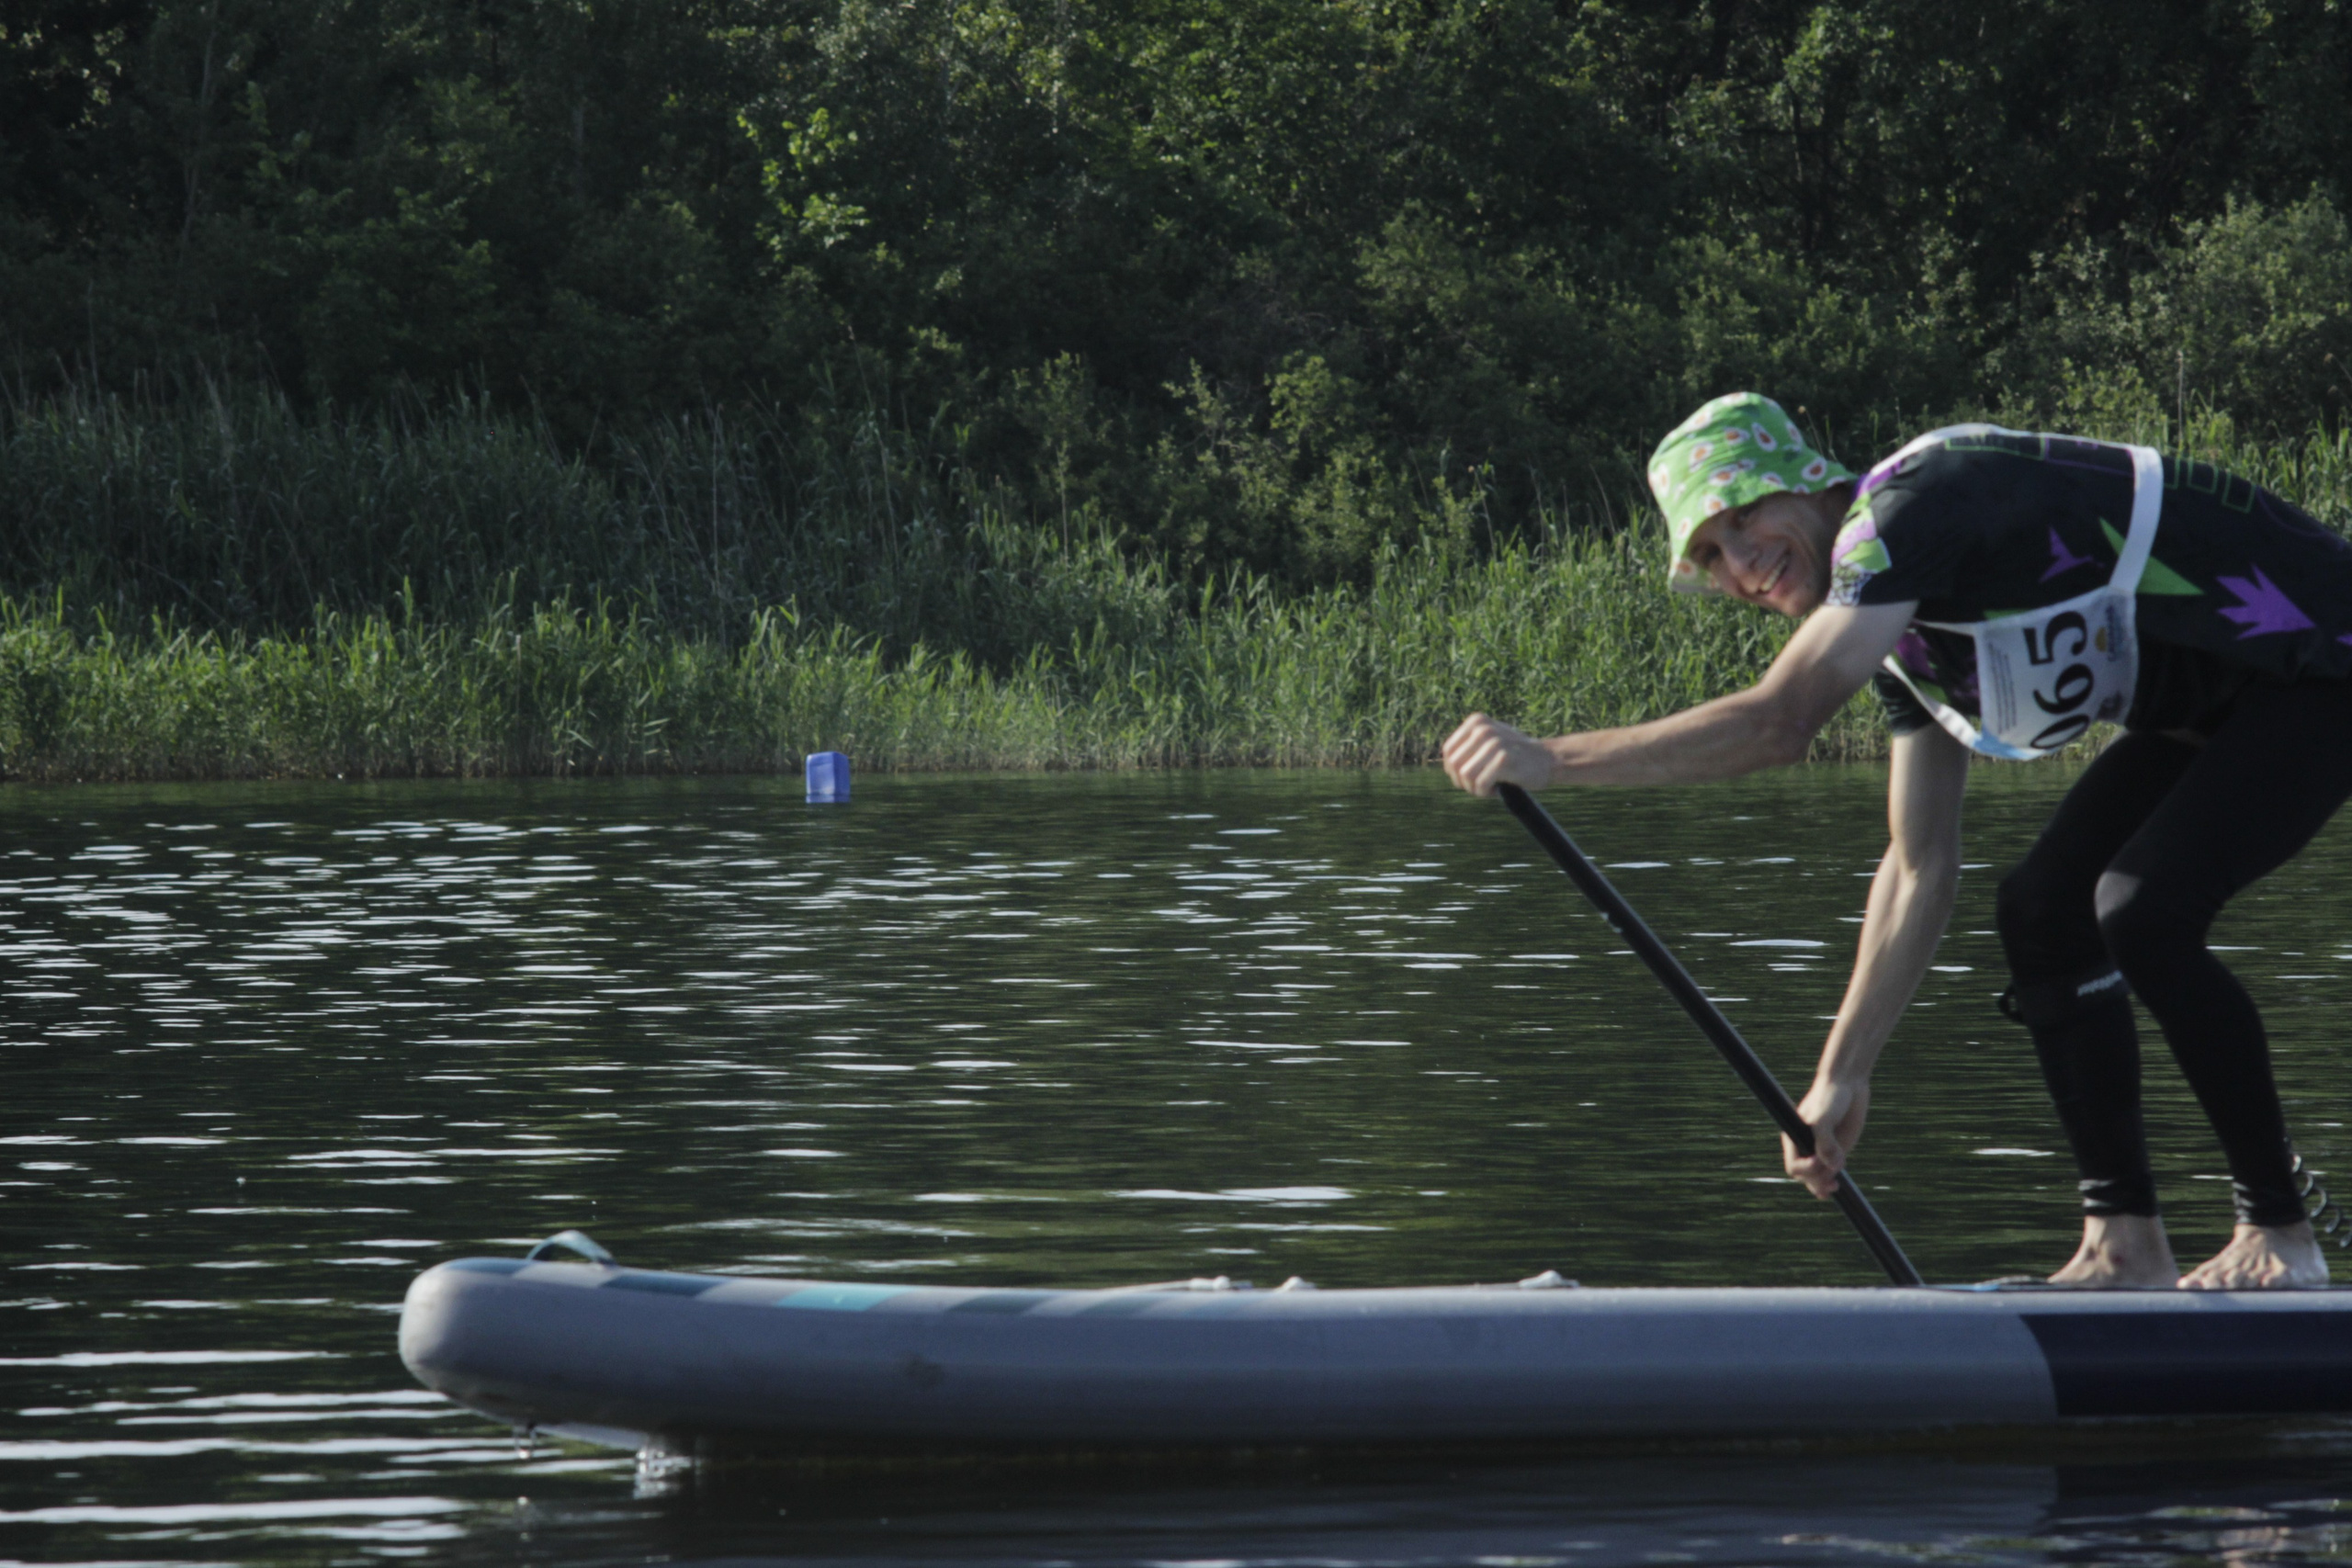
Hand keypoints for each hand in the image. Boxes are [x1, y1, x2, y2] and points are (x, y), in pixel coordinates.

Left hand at [1442, 713, 1557, 796]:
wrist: (1548, 760)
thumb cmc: (1515, 756)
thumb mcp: (1489, 742)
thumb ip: (1467, 748)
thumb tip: (1448, 765)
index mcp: (1476, 721)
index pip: (1448, 752)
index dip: (1454, 771)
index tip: (1471, 777)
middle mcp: (1483, 728)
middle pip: (1453, 765)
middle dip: (1464, 781)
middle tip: (1481, 784)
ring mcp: (1493, 742)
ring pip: (1464, 776)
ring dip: (1475, 788)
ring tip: (1490, 787)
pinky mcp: (1503, 758)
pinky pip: (1480, 784)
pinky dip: (1486, 792)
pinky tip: (1498, 789)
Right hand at [1783, 1077, 1869, 1198]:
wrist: (1847, 1085)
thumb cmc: (1830, 1097)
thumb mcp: (1824, 1119)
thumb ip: (1826, 1142)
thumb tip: (1834, 1167)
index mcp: (1795, 1138)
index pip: (1794, 1165)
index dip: (1806, 1169)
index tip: (1819, 1161)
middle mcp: (1806, 1146)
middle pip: (1806, 1175)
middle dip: (1817, 1180)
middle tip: (1832, 1179)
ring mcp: (1822, 1149)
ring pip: (1818, 1177)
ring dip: (1825, 1184)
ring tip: (1835, 1185)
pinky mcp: (1837, 1149)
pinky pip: (1832, 1171)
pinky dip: (1833, 1180)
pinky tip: (1838, 1185)